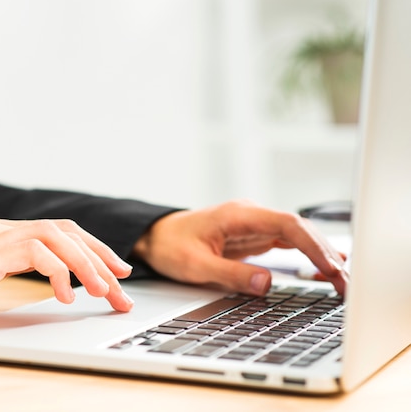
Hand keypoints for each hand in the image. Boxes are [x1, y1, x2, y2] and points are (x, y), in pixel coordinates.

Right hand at [0, 219, 133, 326]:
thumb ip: (14, 268)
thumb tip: (52, 279)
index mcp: (7, 235)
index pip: (62, 233)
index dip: (95, 250)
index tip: (118, 271)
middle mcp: (4, 230)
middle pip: (67, 233)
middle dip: (101, 260)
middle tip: (122, 288)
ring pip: (56, 239)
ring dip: (86, 265)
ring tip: (103, 292)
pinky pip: (33, 253)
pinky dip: (56, 272)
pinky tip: (63, 295)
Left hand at [133, 200, 347, 295]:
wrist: (153, 237)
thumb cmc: (170, 245)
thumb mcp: (195, 265)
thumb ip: (231, 274)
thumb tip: (268, 283)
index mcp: (238, 215)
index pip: (287, 224)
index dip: (312, 245)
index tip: (330, 266)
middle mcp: (249, 215)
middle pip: (298, 229)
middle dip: (324, 253)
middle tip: (345, 282)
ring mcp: (252, 225)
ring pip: (295, 235)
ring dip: (319, 254)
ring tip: (342, 279)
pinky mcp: (251, 236)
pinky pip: (285, 243)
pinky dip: (305, 255)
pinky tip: (323, 265)